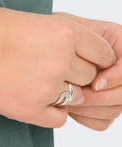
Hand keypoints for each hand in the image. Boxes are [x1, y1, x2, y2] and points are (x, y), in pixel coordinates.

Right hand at [0, 7, 116, 128]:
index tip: (80, 54)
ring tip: (33, 76)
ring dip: (62, 90)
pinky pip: (59, 118)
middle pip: (90, 75)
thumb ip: (56, 36)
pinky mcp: (31, 111)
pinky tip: (28, 94)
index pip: (102, 51)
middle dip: (75, 72)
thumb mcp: (26, 20)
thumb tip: (78, 50)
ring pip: (77, 97)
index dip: (92, 54)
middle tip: (47, 63)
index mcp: (61, 32)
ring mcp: (47, 89)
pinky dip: (50, 109)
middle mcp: (60, 61)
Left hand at [54, 13, 121, 131]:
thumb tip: (100, 80)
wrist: (34, 46)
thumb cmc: (50, 30)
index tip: (94, 83)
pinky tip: (70, 107)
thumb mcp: (67, 26)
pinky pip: (103, 121)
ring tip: (68, 100)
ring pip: (115, 110)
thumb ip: (88, 42)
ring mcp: (112, 89)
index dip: (115, 78)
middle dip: (100, 98)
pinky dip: (86, 117)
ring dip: (90, 108)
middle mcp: (119, 67)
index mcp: (118, 44)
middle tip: (77, 96)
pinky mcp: (102, 105)